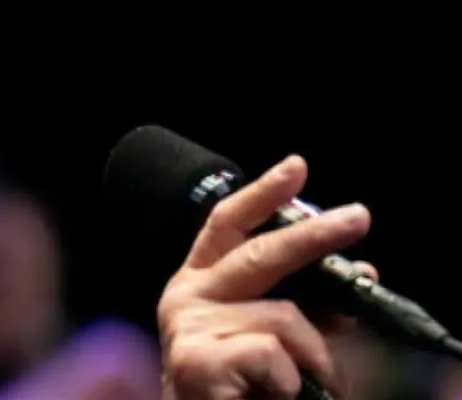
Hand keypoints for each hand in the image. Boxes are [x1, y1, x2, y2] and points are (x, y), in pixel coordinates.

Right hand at [156, 155, 373, 398]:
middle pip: (260, 254)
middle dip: (316, 235)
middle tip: (359, 218)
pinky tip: (269, 396)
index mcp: (199, 285)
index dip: (262, 194)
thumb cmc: (238, 392)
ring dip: (312, 359)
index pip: (227, 225)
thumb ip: (307, 307)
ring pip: (284, 318)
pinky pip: (275, 356)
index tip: (297, 166)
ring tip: (295, 389)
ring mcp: (188, 326)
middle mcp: (186, 297)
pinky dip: (289, 382)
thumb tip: (358, 273)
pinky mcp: (197, 358)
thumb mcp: (274, 342)